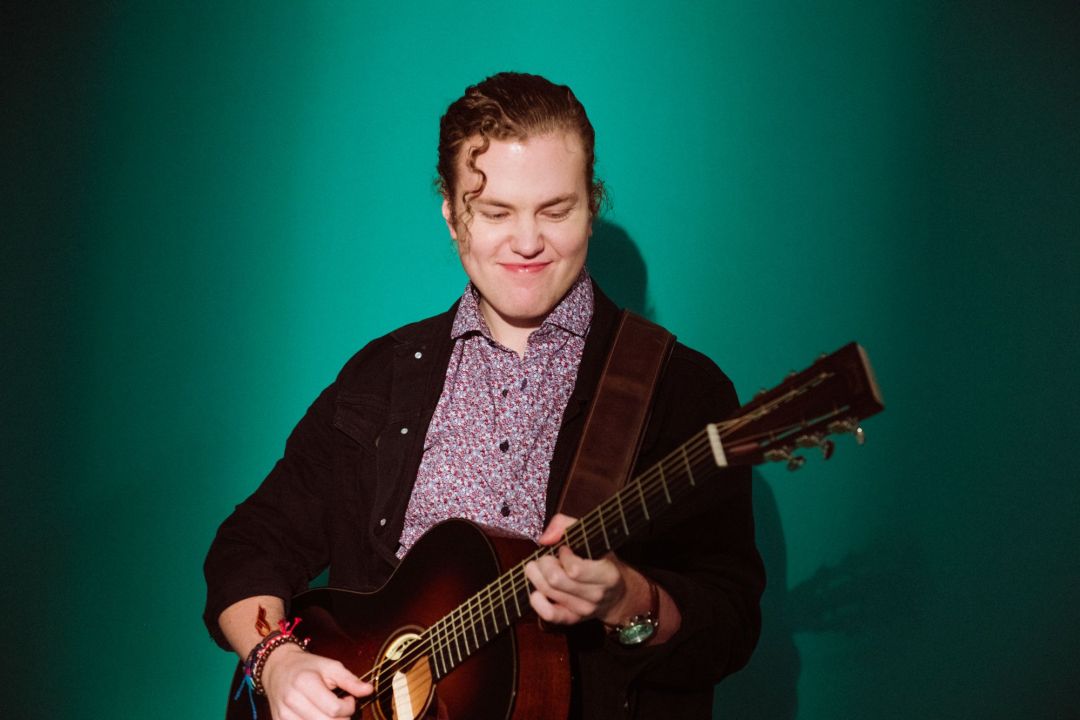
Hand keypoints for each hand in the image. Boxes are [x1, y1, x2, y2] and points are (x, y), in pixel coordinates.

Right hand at [261, 643, 372, 719]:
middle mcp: (291, 701)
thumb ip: (350, 680)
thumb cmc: (307, 667)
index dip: (349, 707)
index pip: (334, 709)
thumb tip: (369, 690)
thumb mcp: (330, 666)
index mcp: (305, 683)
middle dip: (342, 719)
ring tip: (330, 711)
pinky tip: (319, 716)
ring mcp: (283, 715)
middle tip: (342, 707)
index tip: (349, 698)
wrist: (278, 668)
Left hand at [524, 513, 644, 626]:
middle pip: (555, 580)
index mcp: (607, 575)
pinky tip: (539, 589)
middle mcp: (596, 595)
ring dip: (537, 575)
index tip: (565, 549)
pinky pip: (548, 614)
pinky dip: (536, 600)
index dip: (563, 554)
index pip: (574, 569)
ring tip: (541, 568)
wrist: (616, 595)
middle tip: (548, 557)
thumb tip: (544, 538)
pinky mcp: (572, 619)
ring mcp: (583, 610)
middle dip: (544, 563)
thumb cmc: (603, 562)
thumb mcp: (595, 538)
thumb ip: (568, 525)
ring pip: (547, 592)